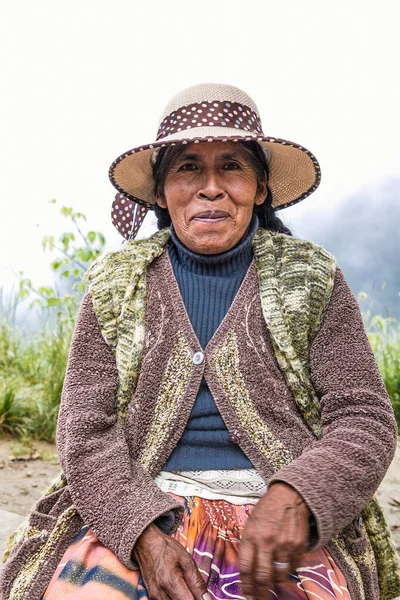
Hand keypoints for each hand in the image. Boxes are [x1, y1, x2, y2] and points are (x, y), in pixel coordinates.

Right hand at [132, 522, 210, 599]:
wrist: (145, 544)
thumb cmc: (167, 549)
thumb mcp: (186, 560)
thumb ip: (197, 582)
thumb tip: (207, 599)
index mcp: (171, 583)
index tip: (203, 596)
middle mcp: (160, 594)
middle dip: (191, 598)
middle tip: (194, 588)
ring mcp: (154, 597)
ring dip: (183, 598)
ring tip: (186, 587)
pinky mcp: (151, 598)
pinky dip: (175, 598)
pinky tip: (178, 590)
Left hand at [239, 483, 309, 599]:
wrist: (289, 496)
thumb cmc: (266, 510)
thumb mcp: (250, 524)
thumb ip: (249, 546)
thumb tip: (248, 571)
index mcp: (252, 536)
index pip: (246, 568)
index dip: (245, 586)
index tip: (246, 594)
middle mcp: (268, 542)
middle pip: (263, 577)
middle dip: (260, 593)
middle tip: (259, 599)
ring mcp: (285, 545)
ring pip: (280, 575)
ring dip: (275, 581)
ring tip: (272, 580)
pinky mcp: (299, 546)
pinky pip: (293, 567)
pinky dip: (288, 570)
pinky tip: (284, 565)